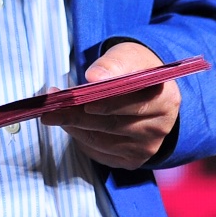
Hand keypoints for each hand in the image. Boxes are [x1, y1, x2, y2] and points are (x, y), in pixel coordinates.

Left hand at [49, 41, 179, 168]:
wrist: (147, 91)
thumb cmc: (135, 70)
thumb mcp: (127, 56)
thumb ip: (112, 64)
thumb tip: (94, 77)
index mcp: (165, 99)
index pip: (131, 104)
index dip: (104, 102)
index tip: (76, 97)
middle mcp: (160, 128)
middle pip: (111, 125)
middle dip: (76, 115)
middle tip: (49, 108)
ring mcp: (146, 148)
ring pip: (101, 141)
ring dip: (73, 128)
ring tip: (53, 114)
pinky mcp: (132, 160)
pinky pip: (99, 153)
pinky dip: (80, 140)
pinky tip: (70, 126)